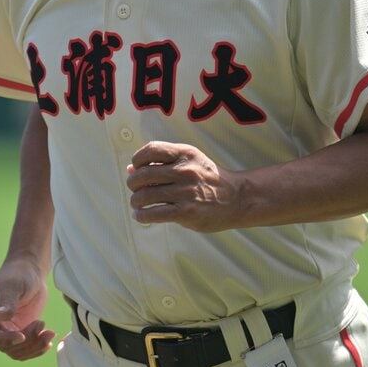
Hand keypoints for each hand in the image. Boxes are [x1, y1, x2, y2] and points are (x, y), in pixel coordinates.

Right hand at [0, 258, 54, 360]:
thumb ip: (7, 301)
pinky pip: (26, 349)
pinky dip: (37, 347)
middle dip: (25, 341)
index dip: (3, 339)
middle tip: (41, 325)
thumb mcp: (12, 285)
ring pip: (16, 351)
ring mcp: (4, 331)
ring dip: (33, 347)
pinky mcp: (18, 333)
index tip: (22, 336)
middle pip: (3, 346)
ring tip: (49, 333)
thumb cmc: (17, 273)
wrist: (29, 272)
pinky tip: (48, 339)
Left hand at [126, 141, 243, 232]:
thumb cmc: (207, 178)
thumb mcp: (190, 161)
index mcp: (185, 153)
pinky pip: (153, 214)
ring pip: (144, 196)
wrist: (237, 198)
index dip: (137, 160)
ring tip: (137, 204)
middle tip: (135, 189)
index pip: (150, 150)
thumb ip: (162, 163)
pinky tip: (141, 216)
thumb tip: (130, 169)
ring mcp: (185, 192)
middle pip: (142, 175)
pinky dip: (142, 216)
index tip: (137, 168)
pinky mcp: (186, 212)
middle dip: (133, 184)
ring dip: (135, 201)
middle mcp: (185, 170)